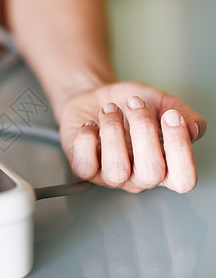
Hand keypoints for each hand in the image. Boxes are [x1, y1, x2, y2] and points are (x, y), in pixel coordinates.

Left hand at [59, 81, 205, 192]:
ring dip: (113, 131)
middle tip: (134, 103)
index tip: (170, 115)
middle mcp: (138, 177)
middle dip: (144, 130)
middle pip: (151, 174)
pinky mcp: (85, 169)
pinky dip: (86, 139)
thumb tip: (193, 127)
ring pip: (117, 171)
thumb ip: (182, 112)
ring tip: (110, 109)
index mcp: (164, 166)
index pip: (183, 179)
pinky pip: (84, 166)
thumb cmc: (129, 106)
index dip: (180, 148)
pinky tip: (90, 125)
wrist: (96, 99)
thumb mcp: (161, 102)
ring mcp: (110, 177)